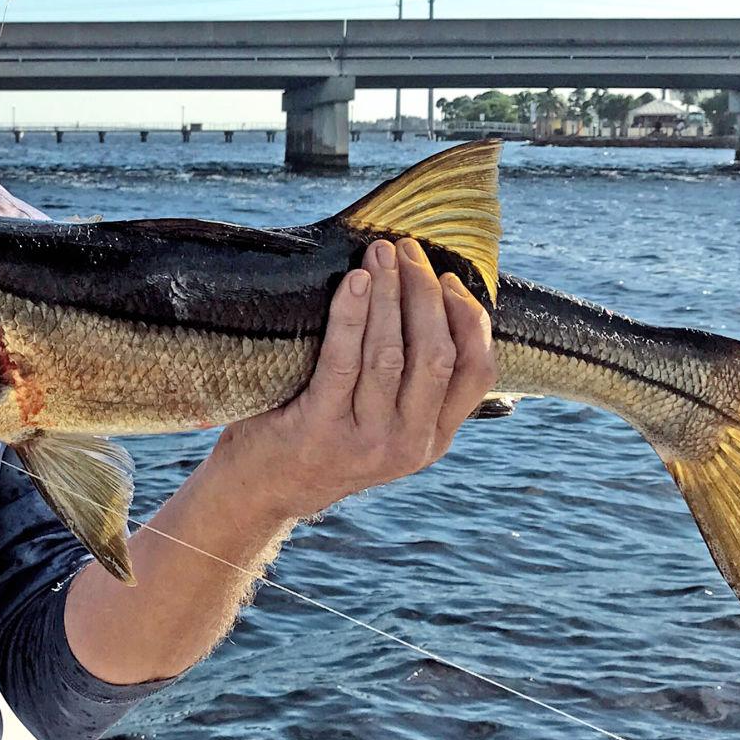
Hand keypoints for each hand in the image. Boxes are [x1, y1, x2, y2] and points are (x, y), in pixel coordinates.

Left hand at [213, 238, 495, 521]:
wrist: (262, 489)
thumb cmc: (323, 437)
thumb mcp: (384, 425)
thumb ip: (412, 387)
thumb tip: (430, 298)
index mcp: (433, 439)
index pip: (478, 372)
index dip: (470, 318)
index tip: (449, 279)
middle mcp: (409, 444)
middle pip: (437, 354)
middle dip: (425, 293)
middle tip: (408, 250)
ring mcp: (367, 441)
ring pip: (392, 354)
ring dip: (389, 295)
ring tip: (380, 254)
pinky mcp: (321, 430)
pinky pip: (343, 361)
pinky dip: (352, 315)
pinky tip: (354, 282)